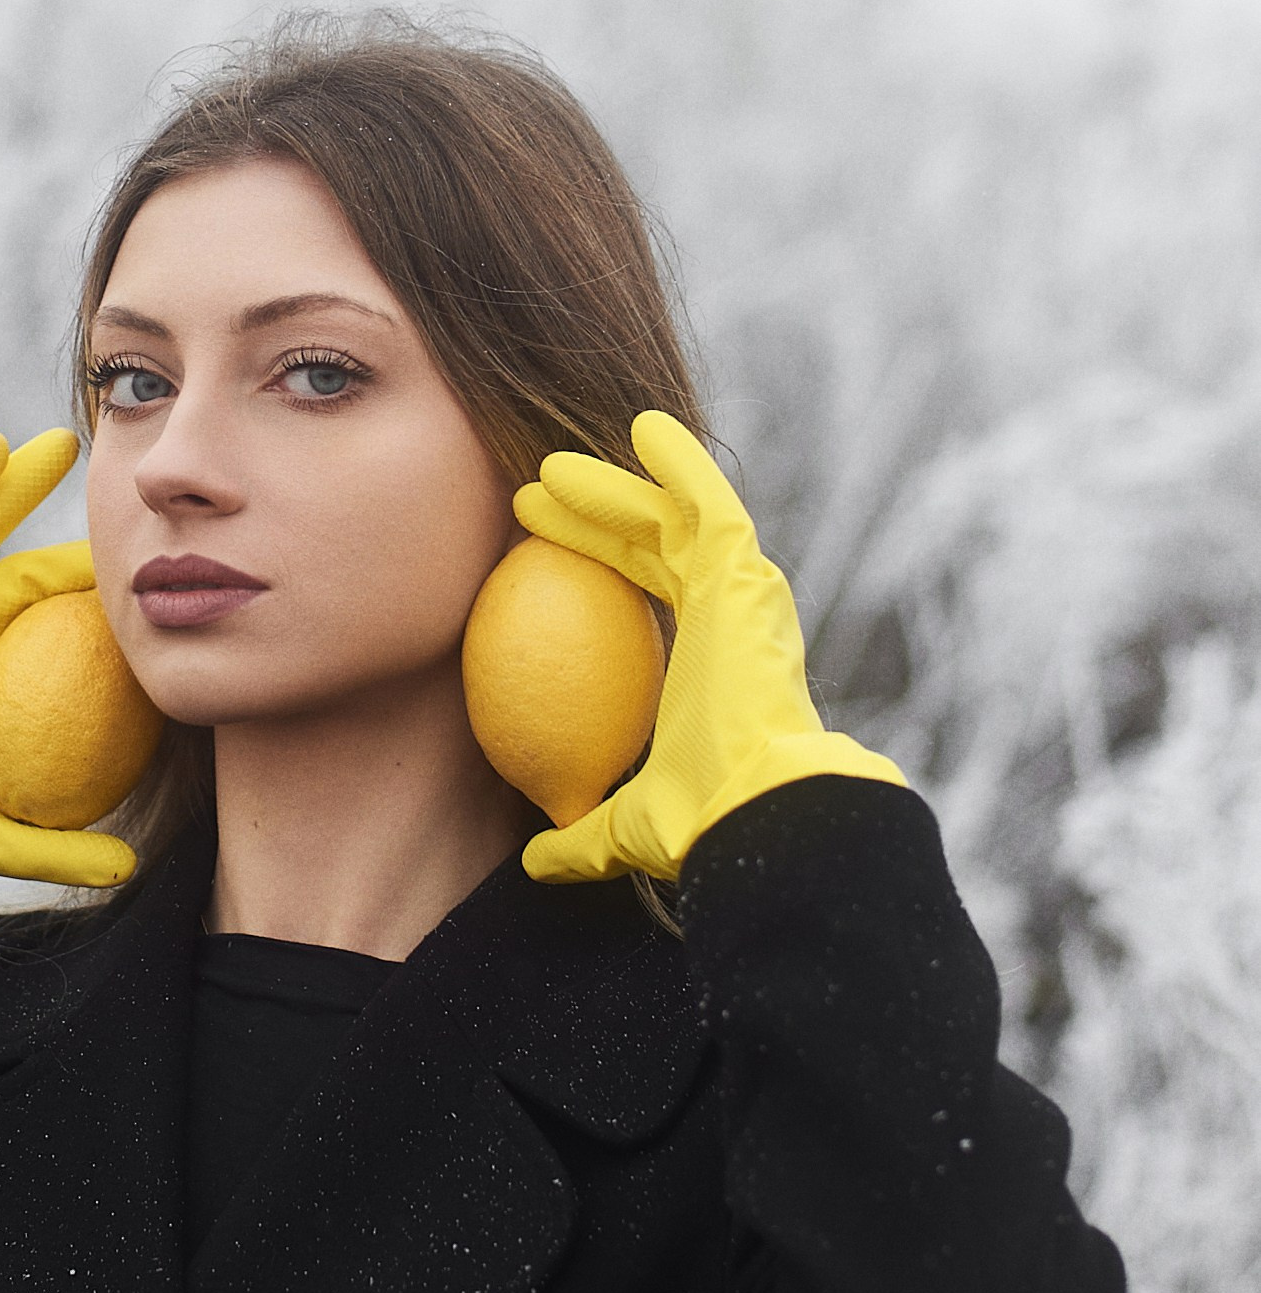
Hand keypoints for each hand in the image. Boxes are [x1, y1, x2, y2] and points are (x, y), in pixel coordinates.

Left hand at [513, 412, 905, 883]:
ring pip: (672, 515)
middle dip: (595, 512)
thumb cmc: (700, 823)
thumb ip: (580, 836)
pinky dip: (680, 463)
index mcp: (705, 666)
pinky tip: (640, 428)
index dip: (596, 563)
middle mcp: (729, 621)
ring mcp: (743, 594)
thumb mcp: (621, 826)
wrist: (758, 811)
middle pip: (652, 546)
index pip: (643, 597)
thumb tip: (533, 863)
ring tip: (551, 465)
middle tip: (533, 491)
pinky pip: (709, 502)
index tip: (538, 549)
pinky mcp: (748, 577)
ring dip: (615, 484)